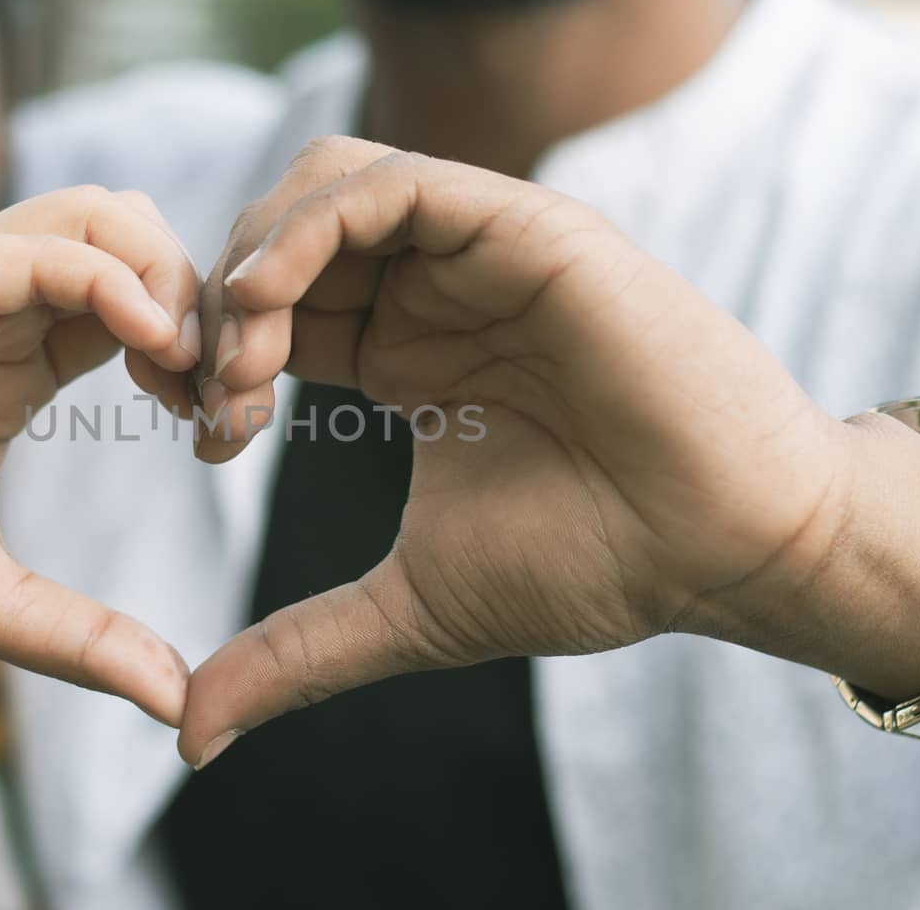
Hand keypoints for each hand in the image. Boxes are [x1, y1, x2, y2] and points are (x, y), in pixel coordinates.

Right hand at [0, 188, 202, 725]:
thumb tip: (177, 699)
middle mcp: (0, 310)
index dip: (202, 355)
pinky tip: (146, 348)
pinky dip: (114, 281)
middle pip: (139, 242)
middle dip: (204, 304)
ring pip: (100, 217)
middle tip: (220, 392)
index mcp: (21, 360)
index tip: (222, 429)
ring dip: (168, 279)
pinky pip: (44, 246)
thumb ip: (85, 639)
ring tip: (184, 367)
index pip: (143, 309)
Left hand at [178, 137, 856, 764]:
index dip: (210, 357)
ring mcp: (476, 251)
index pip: (268, 309)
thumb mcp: (410, 607)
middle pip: (277, 238)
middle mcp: (431, 289)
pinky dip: (309, 226)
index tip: (199, 438)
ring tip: (242, 359)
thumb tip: (193, 736)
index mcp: (400, 350)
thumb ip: (297, 653)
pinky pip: (390, 183)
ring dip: (253, 259)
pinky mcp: (524, 226)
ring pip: (322, 188)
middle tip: (208, 404)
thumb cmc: (594, 564)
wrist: (727, 548)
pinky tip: (270, 299)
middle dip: (216, 309)